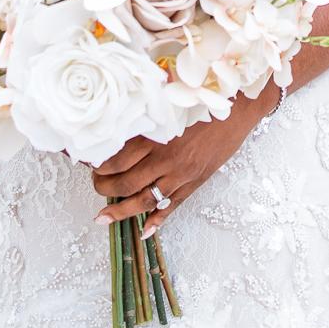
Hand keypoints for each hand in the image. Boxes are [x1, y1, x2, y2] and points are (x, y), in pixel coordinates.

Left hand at [90, 89, 277, 237]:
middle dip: (105, 188)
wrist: (238, 106)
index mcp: (156, 134)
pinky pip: (172, 206)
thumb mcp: (169, 101)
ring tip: (103, 216)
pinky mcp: (194, 183)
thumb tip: (119, 125)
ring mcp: (180, 174)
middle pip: (126, 182)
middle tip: (95, 186)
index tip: (90, 165)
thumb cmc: (203, 97)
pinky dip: (157, 220)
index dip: (100, 166)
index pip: (118, 158)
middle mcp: (166, 157)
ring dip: (121, 211)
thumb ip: (146, 115)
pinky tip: (144, 230)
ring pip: (144, 199)